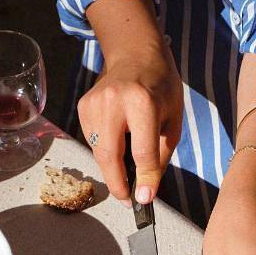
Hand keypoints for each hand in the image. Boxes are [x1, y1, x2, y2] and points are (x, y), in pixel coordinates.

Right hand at [77, 45, 182, 203]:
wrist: (135, 53)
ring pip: (99, 152)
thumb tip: (147, 189)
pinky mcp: (83, 107)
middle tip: (127, 200)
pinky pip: (93, 141)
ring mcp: (93, 103)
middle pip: (110, 156)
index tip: (143, 201)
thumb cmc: (160, 87)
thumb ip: (160, 154)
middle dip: (117, 184)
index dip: (143, 180)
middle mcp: (113, 102)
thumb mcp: (172, 120)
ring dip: (112, 169)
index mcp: (142, 103)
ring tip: (126, 174)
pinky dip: (105, 151)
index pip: (141, 151)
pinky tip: (118, 143)